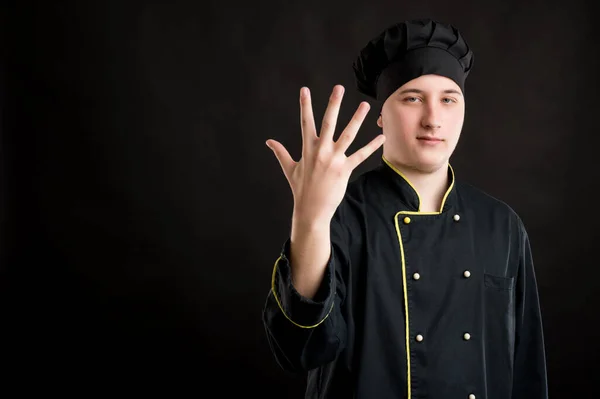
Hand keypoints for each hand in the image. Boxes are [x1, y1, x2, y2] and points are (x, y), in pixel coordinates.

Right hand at [266, 85, 384, 223]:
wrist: (311, 209)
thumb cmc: (300, 189)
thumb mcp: (289, 169)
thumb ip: (280, 152)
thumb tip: (268, 142)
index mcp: (307, 149)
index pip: (305, 122)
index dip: (304, 105)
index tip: (305, 89)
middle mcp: (321, 151)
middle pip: (328, 122)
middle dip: (333, 104)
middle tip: (338, 88)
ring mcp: (334, 160)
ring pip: (348, 135)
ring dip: (357, 119)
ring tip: (365, 105)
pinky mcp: (345, 170)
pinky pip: (360, 155)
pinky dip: (372, 146)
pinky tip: (381, 137)